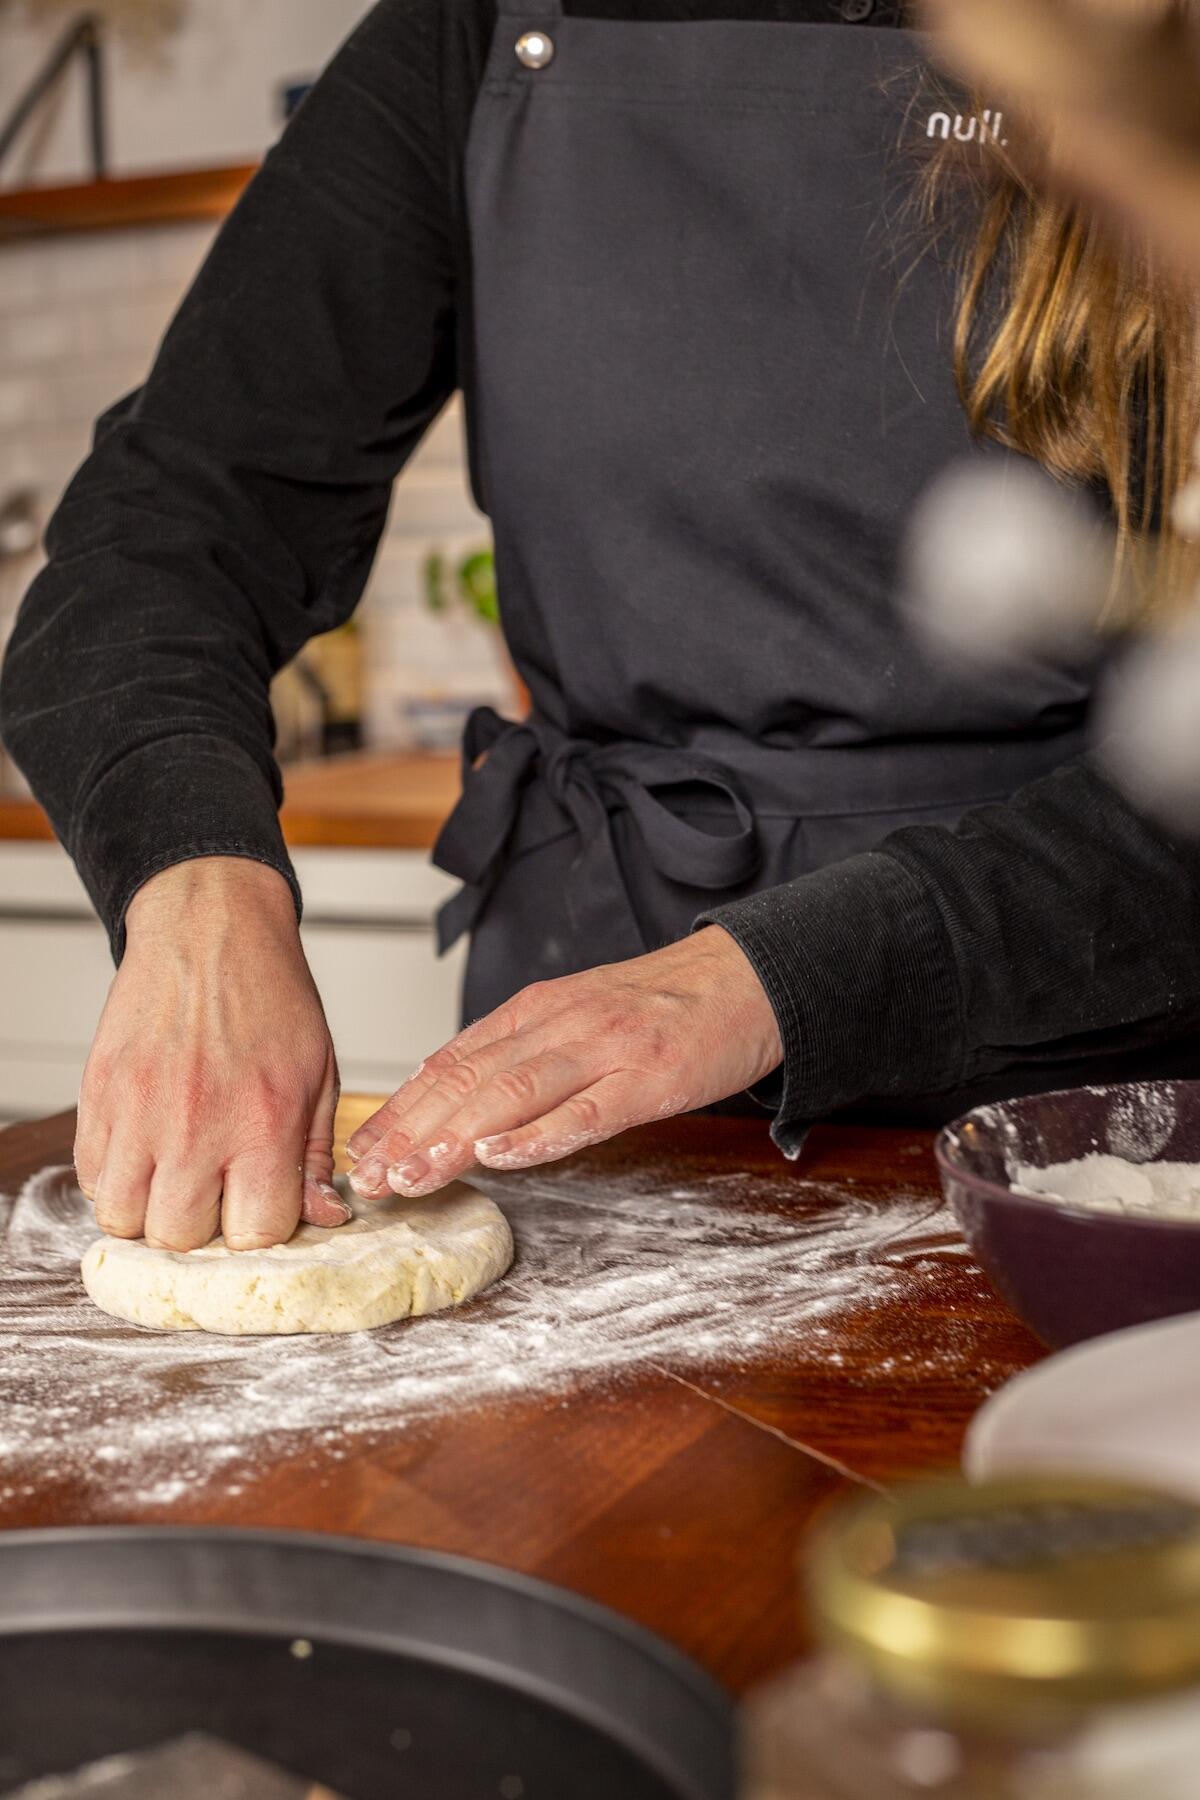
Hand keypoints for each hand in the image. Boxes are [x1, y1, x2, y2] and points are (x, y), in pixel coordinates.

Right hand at [73, 857, 348, 1251]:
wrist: (210, 930)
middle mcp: (196, 1124)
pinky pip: (92, 1177)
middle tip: (215, 1192)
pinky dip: (116, 1179)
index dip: (259, 1230)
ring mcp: (139, 1112)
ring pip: (125, 1218)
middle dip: (202, 1227)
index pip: (254, 1233)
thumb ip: (314, 1155)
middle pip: (181, 1237)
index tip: (260, 1208)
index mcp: (263, 1121)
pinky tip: (147, 1151)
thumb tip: (323, 1218)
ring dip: (150, 1210)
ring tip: (175, 1178)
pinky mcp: (99, 1095)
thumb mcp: (319, 1073)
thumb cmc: (270, 997)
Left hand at [346, 926, 782, 1199]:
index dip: (403, 1108)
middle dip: (413, 1131)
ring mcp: (605, 1049)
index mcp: (538, 1010)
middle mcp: (561, 1023)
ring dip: (456, 1138)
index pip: (452, 1061)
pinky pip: (586, 1111)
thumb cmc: (665, 1006)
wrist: (747, 977)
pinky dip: (538, 1135)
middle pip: (470, 1079)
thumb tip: (453, 1091)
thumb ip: (522, 1051)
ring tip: (415, 1175)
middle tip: (373, 1176)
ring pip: (514, 1094)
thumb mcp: (580, 1015)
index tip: (364, 1149)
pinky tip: (500, 1157)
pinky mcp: (649, 1077)